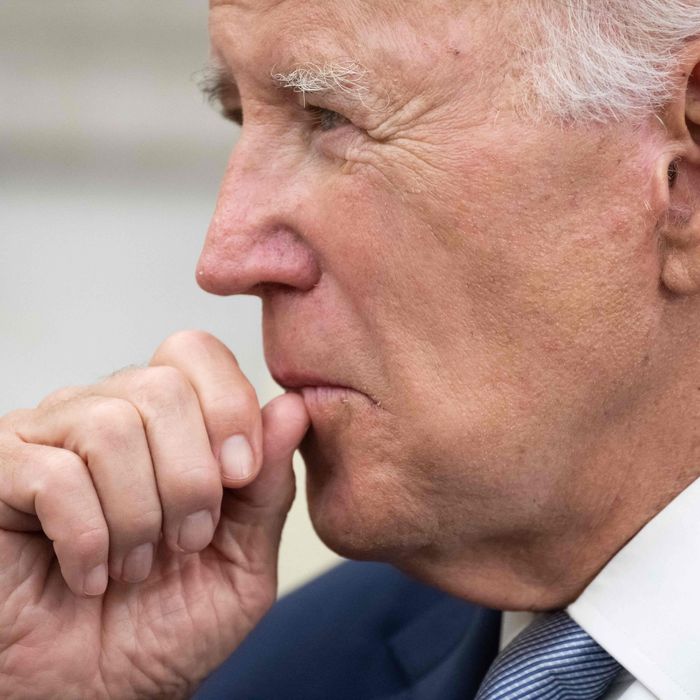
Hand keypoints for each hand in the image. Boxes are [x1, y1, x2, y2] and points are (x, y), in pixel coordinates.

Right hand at [0, 331, 308, 698]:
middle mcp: (105, 413)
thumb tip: (292, 407)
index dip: (228, 406)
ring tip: (136, 564)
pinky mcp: (0, 473)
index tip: (240, 477)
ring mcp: (47, 438)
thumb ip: (269, 484)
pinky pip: (53, 475)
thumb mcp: (244, 558)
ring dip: (138, 515)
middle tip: (186, 539)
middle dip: (190, 478)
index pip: (195, 353)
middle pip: (161, 387)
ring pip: (110, 427)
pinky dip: (87, 538)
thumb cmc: (166, 625)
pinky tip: (89, 574)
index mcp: (166, 422)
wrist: (97, 695)